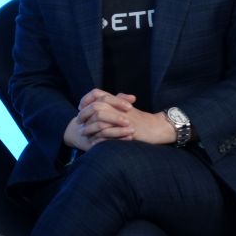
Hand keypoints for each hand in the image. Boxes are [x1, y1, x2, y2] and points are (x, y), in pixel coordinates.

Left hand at [64, 89, 178, 151]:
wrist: (157, 128)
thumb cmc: (140, 120)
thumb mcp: (126, 109)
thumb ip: (114, 103)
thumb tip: (97, 101)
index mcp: (117, 100)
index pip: (97, 94)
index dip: (86, 100)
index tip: (80, 108)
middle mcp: (118, 106)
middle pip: (95, 105)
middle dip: (84, 114)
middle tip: (78, 121)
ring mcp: (122, 117)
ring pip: (100, 118)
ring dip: (89, 126)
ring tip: (83, 132)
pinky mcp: (126, 129)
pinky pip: (108, 132)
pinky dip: (98, 137)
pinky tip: (93, 141)